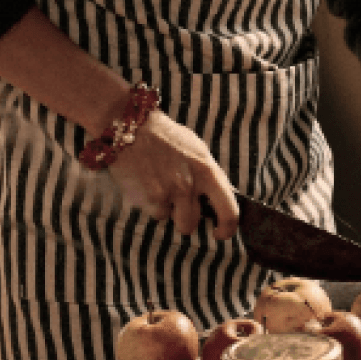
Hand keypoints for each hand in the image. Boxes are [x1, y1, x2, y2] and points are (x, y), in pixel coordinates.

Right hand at [108, 109, 239, 240]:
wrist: (132, 126)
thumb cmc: (165, 135)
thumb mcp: (196, 148)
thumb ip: (207, 174)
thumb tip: (217, 197)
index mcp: (207, 170)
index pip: (229, 210)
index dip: (227, 228)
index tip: (219, 233)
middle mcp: (190, 185)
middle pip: (194, 222)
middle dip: (185, 216)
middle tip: (176, 200)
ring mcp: (168, 193)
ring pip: (173, 220)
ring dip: (168, 210)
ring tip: (159, 187)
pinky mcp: (148, 199)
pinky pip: (155, 214)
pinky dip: (151, 204)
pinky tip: (146, 185)